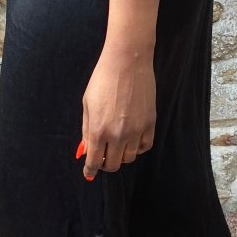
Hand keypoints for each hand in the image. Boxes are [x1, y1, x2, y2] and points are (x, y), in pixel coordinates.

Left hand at [81, 46, 155, 178]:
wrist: (127, 62)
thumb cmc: (103, 80)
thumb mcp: (87, 104)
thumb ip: (87, 129)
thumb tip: (88, 149)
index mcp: (98, 130)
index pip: (94, 161)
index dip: (90, 170)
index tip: (89, 174)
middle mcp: (117, 135)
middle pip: (112, 164)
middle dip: (105, 164)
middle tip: (103, 156)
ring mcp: (135, 131)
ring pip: (129, 158)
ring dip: (121, 155)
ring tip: (117, 144)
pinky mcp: (150, 124)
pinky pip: (144, 147)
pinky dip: (137, 148)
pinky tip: (131, 140)